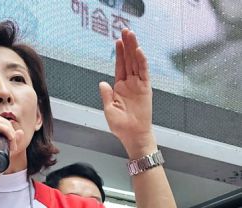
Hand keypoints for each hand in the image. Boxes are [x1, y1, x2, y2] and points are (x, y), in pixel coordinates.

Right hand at [0, 114, 23, 207]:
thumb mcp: (6, 151)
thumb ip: (12, 141)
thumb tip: (20, 132)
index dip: (8, 128)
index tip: (13, 144)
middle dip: (9, 128)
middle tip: (13, 144)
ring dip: (8, 129)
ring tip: (11, 143)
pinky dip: (5, 129)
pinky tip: (9, 138)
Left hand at [99, 29, 156, 157]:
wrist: (133, 135)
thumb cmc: (121, 126)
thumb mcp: (109, 110)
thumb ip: (106, 95)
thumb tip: (102, 83)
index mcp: (119, 88)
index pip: (119, 66)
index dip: (119, 54)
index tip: (118, 41)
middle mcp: (129, 84)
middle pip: (128, 61)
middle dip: (127, 46)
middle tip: (125, 31)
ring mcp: (138, 85)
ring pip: (136, 63)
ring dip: (134, 49)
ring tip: (131, 36)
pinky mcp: (146, 89)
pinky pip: (144, 73)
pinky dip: (141, 62)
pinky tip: (138, 52)